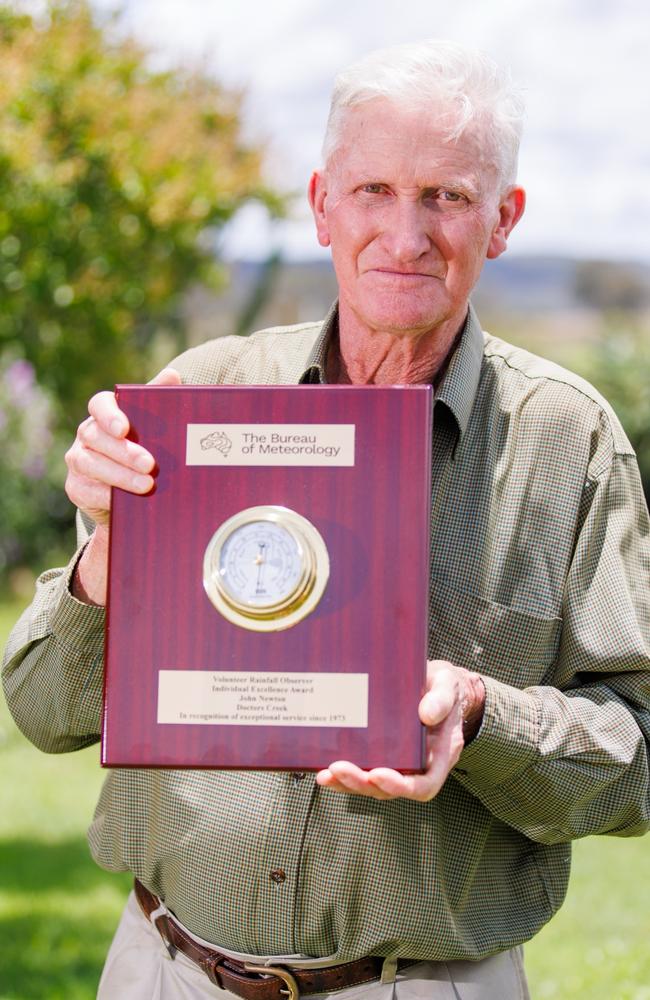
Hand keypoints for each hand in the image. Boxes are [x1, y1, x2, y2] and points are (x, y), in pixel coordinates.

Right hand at [65, 367, 181, 604]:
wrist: (129, 492)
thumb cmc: (143, 448)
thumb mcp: (153, 426)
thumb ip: (159, 400)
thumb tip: (173, 376)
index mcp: (104, 413)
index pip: (99, 404)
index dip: (110, 415)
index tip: (124, 428)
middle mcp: (86, 434)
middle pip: (96, 437)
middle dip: (124, 452)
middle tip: (150, 464)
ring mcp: (78, 460)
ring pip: (90, 464)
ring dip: (120, 476)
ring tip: (147, 485)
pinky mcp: (76, 488)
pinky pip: (88, 491)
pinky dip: (106, 496)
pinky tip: (124, 501)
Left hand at [315, 660, 484, 801]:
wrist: (437, 684)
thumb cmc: (444, 688)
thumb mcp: (447, 686)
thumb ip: (441, 700)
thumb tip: (427, 714)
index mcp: (440, 755)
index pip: (423, 785)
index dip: (400, 786)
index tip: (377, 774)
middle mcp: (419, 765)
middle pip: (391, 789)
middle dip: (362, 783)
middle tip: (339, 769)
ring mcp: (400, 762)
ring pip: (374, 784)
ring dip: (349, 783)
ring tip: (327, 774)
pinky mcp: (383, 753)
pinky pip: (365, 770)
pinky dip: (345, 774)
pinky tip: (326, 768)